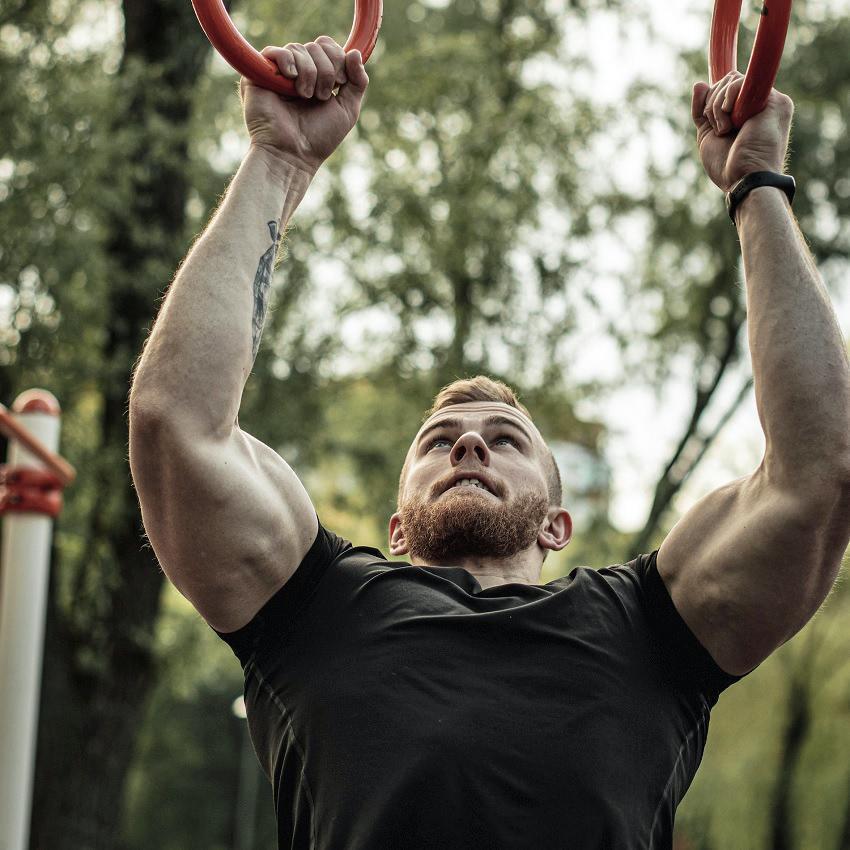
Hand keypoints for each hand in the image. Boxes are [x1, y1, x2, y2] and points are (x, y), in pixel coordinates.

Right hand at [240, 36, 368, 175]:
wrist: (293, 154)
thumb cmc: (319, 138)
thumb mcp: (347, 110)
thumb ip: (357, 82)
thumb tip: (355, 53)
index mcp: (318, 76)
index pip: (328, 47)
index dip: (338, 58)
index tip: (339, 84)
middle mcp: (298, 71)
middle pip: (316, 46)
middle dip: (326, 70)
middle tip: (321, 96)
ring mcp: (279, 72)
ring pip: (299, 49)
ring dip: (309, 74)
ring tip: (304, 96)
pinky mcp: (258, 75)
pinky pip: (274, 52)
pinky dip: (287, 62)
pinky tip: (291, 79)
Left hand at [692, 72, 793, 192]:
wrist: (743, 178)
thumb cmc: (726, 165)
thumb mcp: (708, 133)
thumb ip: (703, 109)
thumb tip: (699, 84)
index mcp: (747, 111)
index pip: (725, 88)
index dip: (712, 98)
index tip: (708, 116)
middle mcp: (760, 103)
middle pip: (727, 81)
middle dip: (711, 105)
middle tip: (720, 130)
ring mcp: (770, 101)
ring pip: (732, 80)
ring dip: (716, 108)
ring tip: (725, 130)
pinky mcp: (775, 101)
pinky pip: (742, 82)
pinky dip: (727, 99)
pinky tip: (731, 121)